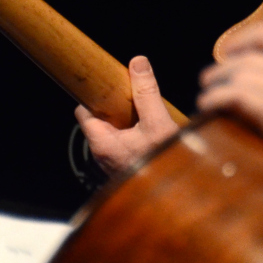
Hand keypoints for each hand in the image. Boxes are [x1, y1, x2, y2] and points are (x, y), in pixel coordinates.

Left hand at [75, 55, 178, 176]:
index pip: (84, 111)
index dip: (95, 94)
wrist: (177, 198)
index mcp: (101, 143)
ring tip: (147, 111)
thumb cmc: (162, 165)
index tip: (110, 82)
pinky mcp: (126, 166)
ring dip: (128, 119)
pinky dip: (135, 131)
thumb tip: (138, 63)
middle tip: (134, 95)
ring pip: (114, 130)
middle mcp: (102, 155)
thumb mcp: (157, 122)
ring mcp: (114, 162)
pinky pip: (124, 141)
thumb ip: (147, 92)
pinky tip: (153, 129)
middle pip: (100, 119)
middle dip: (117, 104)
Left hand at [198, 22, 262, 189]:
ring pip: (238, 75)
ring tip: (206, 94)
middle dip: (224, 63)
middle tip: (212, 75)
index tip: (234, 48)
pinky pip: (236, 99)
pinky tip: (209, 107)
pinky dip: (217, 100)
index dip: (246, 38)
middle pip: (249, 55)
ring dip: (216, 83)